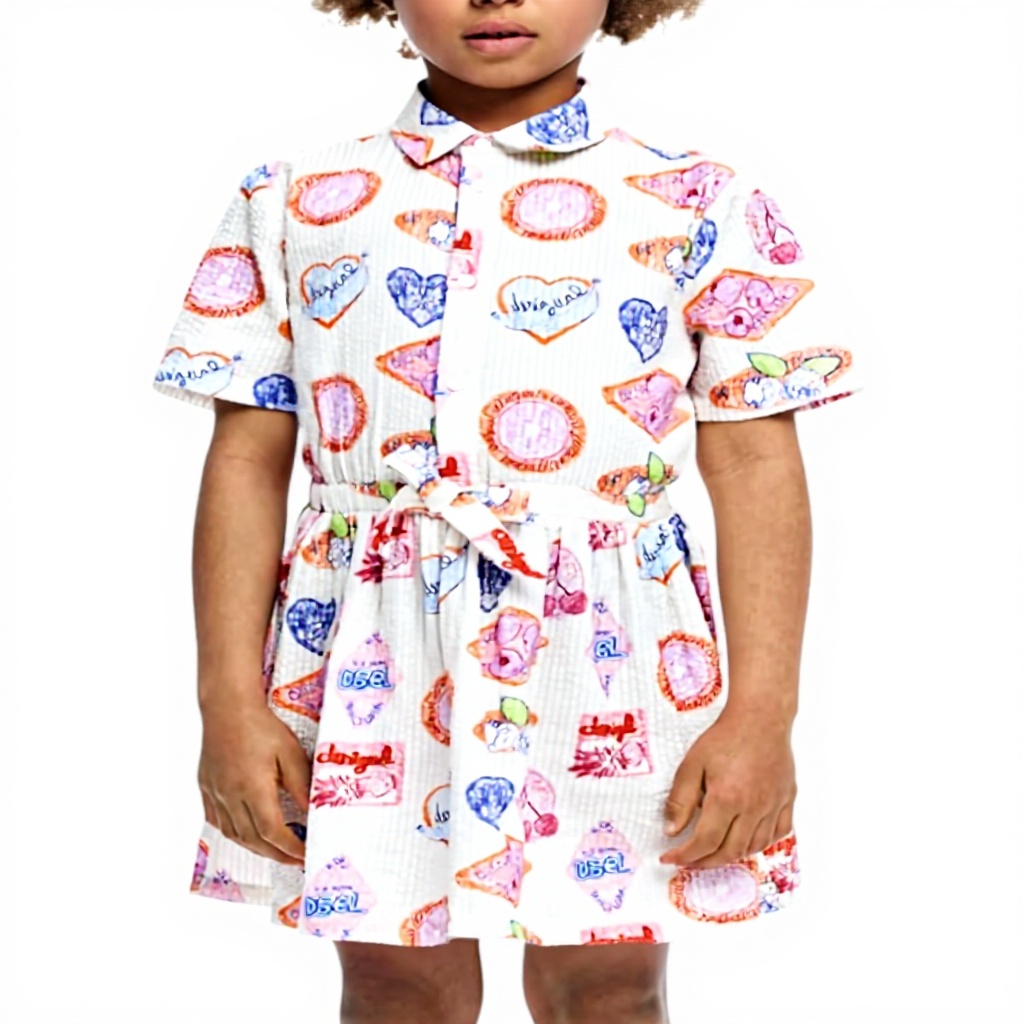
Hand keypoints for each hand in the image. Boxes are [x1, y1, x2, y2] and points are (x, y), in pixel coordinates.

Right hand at [198, 699, 310, 866]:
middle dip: (277, 855)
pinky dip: (235, 833)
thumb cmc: (261, 726)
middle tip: (295, 860)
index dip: (291, 848)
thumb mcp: (289, 753)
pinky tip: (247, 833)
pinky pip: (218, 821)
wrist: (227, 708)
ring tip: (276, 851)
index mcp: (253, 789)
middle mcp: (230, 797)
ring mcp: (215, 794)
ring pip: (234, 835)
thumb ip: (301, 784)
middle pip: (253, 840)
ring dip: (256, 848)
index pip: (273, 832)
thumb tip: (312, 811)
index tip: (306, 854)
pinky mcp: (207, 788)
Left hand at [659, 704, 795, 868]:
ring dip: (731, 856)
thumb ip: (681, 800)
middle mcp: (753, 808)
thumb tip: (672, 831)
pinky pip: (777, 834)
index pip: (704, 842)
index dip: (685, 855)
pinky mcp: (787, 800)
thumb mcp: (692, 764)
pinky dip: (759, 844)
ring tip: (712, 853)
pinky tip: (745, 840)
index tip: (670, 857)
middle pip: (729, 852)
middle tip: (689, 860)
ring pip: (753, 847)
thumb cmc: (724, 737)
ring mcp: (774, 806)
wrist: (760, 718)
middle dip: (705, 862)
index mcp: (727, 798)